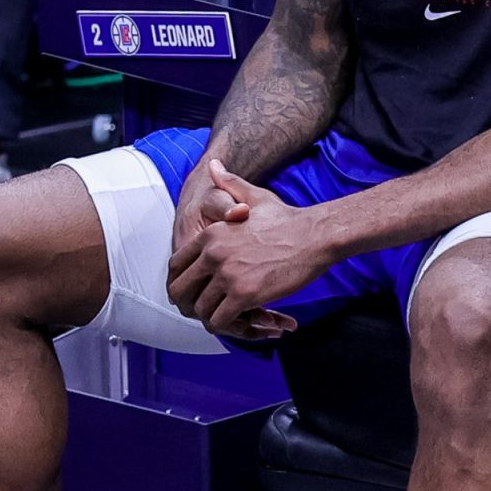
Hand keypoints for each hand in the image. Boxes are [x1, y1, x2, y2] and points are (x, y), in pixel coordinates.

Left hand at [166, 158, 319, 338]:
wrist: (314, 235)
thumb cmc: (286, 218)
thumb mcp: (252, 196)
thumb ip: (228, 183)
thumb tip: (213, 164)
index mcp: (210, 234)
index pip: (176, 266)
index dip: (181, 282)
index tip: (193, 291)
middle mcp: (213, 254)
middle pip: (180, 290)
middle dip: (188, 304)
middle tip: (203, 310)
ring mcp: (228, 276)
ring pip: (200, 310)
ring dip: (210, 317)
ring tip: (225, 318)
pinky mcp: (245, 295)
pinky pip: (221, 320)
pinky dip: (228, 326)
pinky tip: (241, 321)